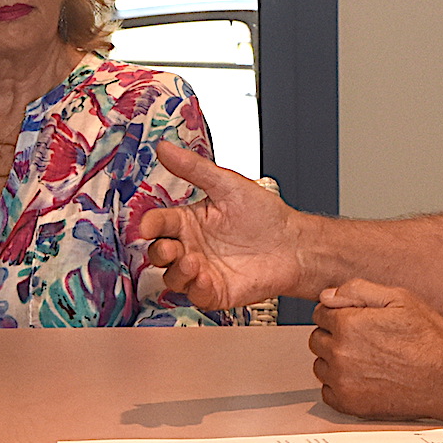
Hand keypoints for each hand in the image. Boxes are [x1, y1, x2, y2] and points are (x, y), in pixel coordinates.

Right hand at [139, 143, 306, 307]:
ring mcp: (202, 271)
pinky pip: (197, 295)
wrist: (294, 243)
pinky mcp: (216, 291)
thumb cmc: (264, 215)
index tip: (148, 225)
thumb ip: (195, 168)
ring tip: (193, 262)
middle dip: (159, 252)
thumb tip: (165, 146)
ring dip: (178, 272)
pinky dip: (197, 289)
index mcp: (188, 221)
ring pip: (173, 278)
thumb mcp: (228, 185)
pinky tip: (206, 278)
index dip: (150, 225)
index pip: (159, 224)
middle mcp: (191, 247)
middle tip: (170, 248)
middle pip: (159, 254)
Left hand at [310, 279, 442, 419]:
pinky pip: (327, 391)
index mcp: (349, 324)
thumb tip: (328, 295)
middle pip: (317, 339)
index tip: (355, 320)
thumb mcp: (400, 299)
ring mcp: (343, 381)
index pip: (320, 313)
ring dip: (335, 361)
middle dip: (335, 336)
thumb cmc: (429, 340)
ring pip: (321, 366)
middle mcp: (341, 353)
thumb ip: (359, 290)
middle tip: (364, 340)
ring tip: (366, 360)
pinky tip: (363, 378)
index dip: (338, 313)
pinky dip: (340, 385)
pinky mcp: (350, 404)